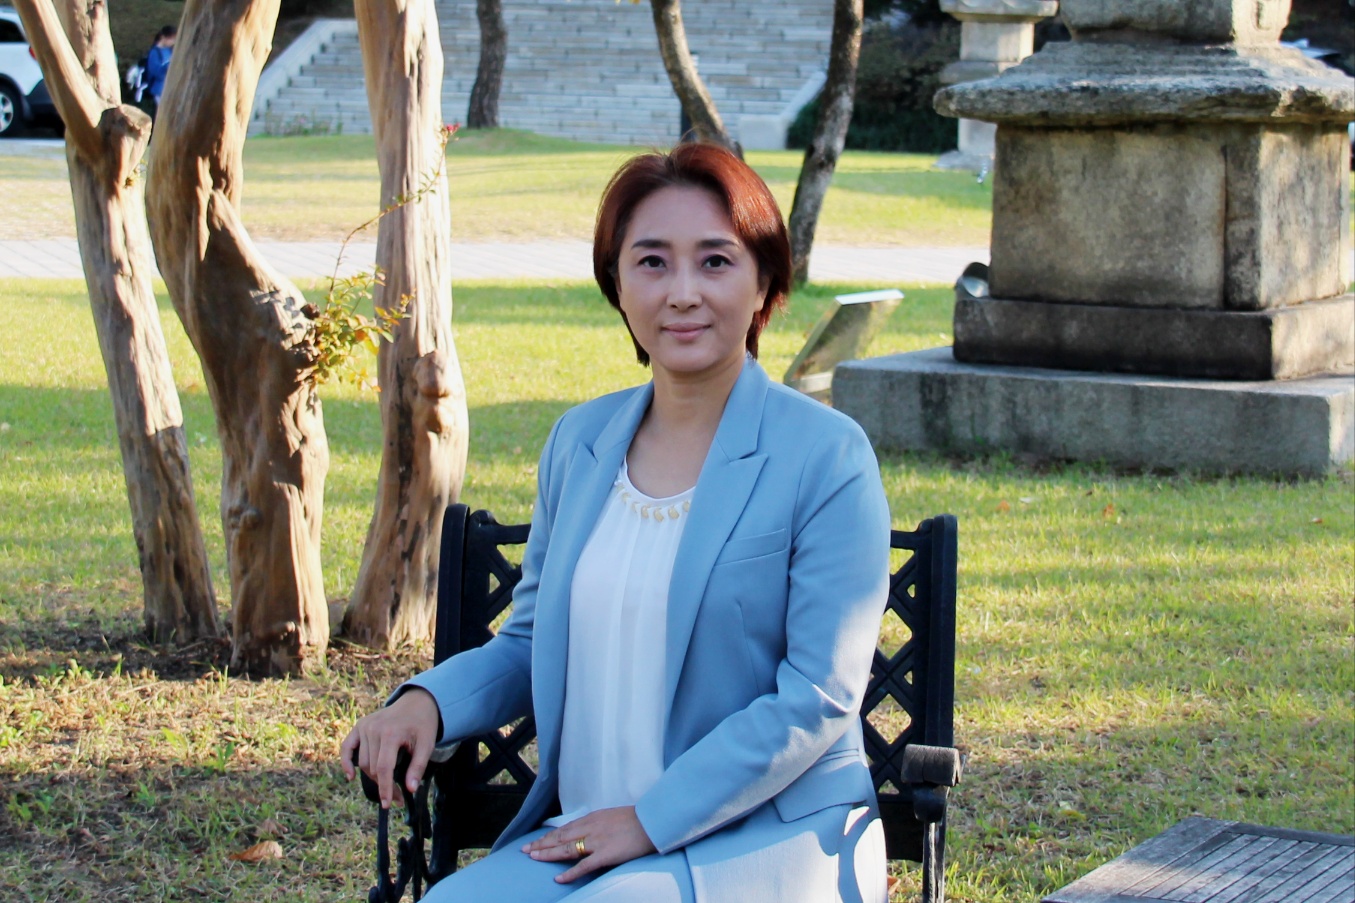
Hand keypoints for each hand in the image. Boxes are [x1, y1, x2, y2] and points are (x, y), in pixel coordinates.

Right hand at [339, 687, 438, 808]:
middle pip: (372, 767)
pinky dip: (346, 762)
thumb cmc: (423, 725)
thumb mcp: (427, 744)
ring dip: (373, 777)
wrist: (417, 702)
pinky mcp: (359, 725)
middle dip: (384, 785)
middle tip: (398, 797)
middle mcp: (373, 729)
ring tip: (388, 786)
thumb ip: (418, 767)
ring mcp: (364, 726)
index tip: (389, 804)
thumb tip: (411, 789)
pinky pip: (347, 747)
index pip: (383, 768)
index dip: (385, 788)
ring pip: (362, 762)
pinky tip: (351, 776)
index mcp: (390, 733)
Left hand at [522, 806, 656, 882]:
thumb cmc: (637, 819)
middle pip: (561, 837)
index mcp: (593, 818)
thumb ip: (599, 824)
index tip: (537, 840)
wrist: (653, 821)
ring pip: (567, 849)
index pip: (566, 828)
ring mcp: (597, 841)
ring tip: (533, 857)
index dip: (549, 835)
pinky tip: (558, 878)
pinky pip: (584, 865)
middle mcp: (591, 828)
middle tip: (525, 849)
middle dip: (542, 843)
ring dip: (548, 854)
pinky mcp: (605, 854)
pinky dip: (570, 873)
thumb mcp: (613, 816)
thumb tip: (588, 832)